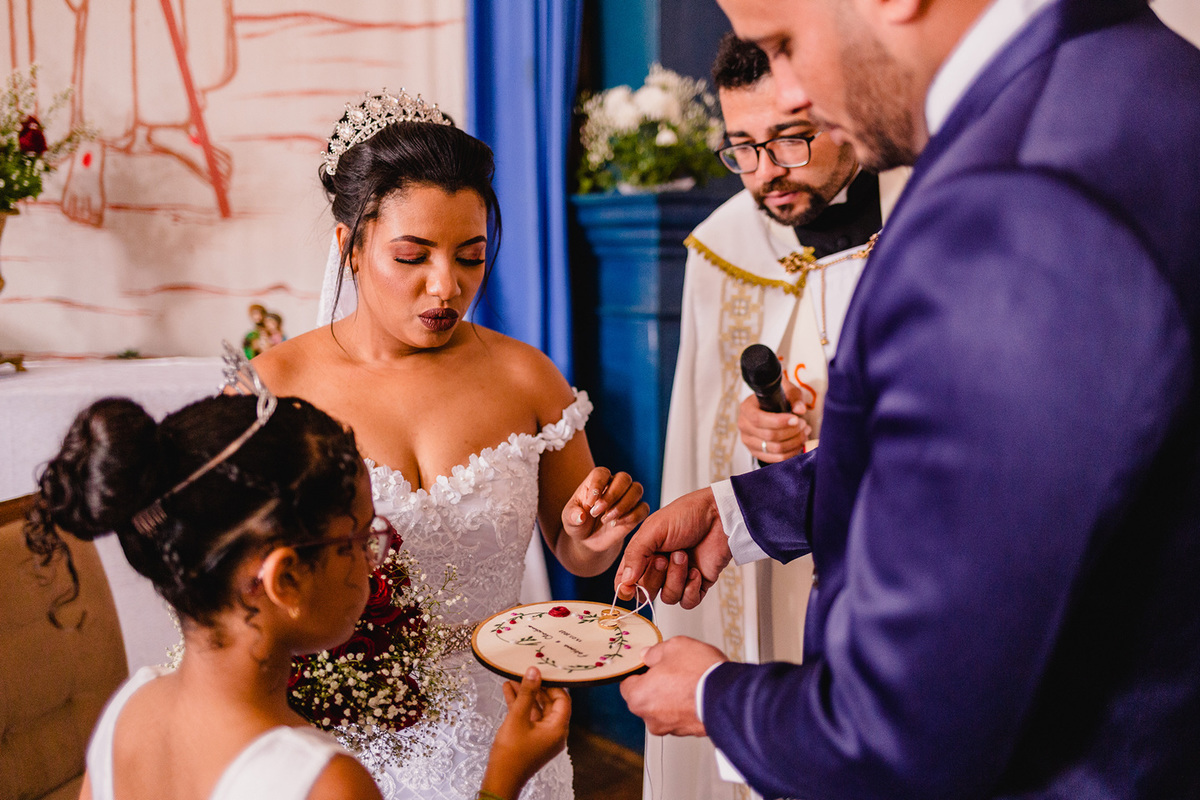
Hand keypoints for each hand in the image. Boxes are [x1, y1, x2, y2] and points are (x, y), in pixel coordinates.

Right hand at [482, 667, 570, 799]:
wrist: (500, 780)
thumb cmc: (511, 753)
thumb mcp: (518, 717)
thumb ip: (527, 693)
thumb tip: (534, 672)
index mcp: (558, 729)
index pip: (563, 699)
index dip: (553, 684)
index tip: (542, 671)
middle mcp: (554, 733)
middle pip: (549, 703)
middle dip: (536, 687)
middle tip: (525, 672)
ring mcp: (543, 737)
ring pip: (537, 709)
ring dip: (525, 695)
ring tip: (512, 678)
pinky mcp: (532, 739)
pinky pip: (529, 718)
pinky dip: (520, 706)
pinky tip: (508, 691)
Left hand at [561, 467, 649, 554]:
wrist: (589, 539)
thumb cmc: (578, 523)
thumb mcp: (569, 519)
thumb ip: (572, 516)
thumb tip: (580, 516)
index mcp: (596, 481)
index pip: (602, 473)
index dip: (597, 485)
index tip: (589, 503)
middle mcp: (614, 485)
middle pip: (624, 478)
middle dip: (612, 495)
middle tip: (596, 512)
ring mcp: (627, 498)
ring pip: (637, 489)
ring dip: (623, 505)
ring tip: (606, 519)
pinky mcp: (636, 512)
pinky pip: (643, 508)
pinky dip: (632, 516)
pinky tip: (616, 524)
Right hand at [614, 487, 730, 608]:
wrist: (720, 516)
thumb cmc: (687, 515)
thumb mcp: (654, 529)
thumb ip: (635, 554)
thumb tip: (625, 581)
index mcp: (643, 553)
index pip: (625, 580)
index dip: (625, 588)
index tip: (629, 588)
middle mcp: (659, 567)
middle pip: (646, 592)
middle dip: (655, 577)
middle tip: (664, 557)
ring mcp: (678, 577)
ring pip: (668, 597)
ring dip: (676, 578)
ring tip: (684, 556)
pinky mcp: (698, 584)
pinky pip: (687, 602)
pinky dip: (691, 589)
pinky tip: (696, 571)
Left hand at [621, 637, 726, 735]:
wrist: (728, 696)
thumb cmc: (699, 673)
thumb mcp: (673, 647)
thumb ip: (655, 652)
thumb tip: (648, 655)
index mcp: (639, 697)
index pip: (627, 685)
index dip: (639, 672)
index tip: (648, 665)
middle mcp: (651, 718)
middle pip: (646, 698)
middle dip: (656, 685)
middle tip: (672, 670)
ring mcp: (671, 728)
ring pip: (665, 709)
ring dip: (672, 697)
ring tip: (690, 680)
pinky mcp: (689, 732)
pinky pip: (682, 716)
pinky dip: (686, 706)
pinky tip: (698, 692)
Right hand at [738, 375, 811, 462]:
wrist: (770, 406)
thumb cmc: (778, 398)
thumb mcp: (787, 391)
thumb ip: (795, 398)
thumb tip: (800, 410)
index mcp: (746, 408)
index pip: (759, 419)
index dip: (779, 422)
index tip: (796, 419)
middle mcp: (744, 425)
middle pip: (769, 436)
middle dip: (791, 432)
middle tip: (804, 425)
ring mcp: (748, 441)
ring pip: (774, 449)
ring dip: (794, 442)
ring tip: (805, 432)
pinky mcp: (756, 452)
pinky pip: (776, 459)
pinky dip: (791, 452)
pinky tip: (799, 443)